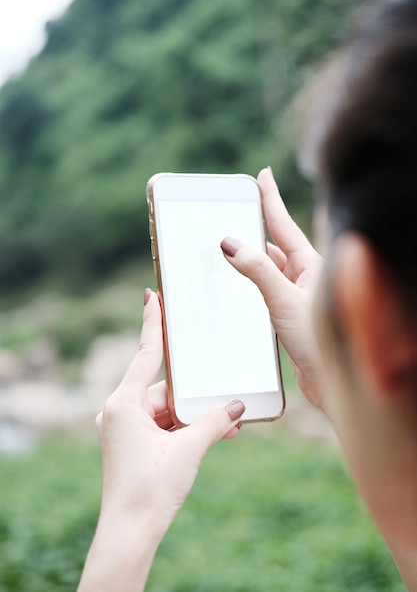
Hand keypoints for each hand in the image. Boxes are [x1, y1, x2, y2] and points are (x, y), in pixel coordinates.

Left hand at [78, 290, 243, 590]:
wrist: (131, 531)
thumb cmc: (152, 488)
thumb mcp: (189, 448)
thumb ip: (214, 421)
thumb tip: (237, 406)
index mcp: (123, 403)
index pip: (144, 353)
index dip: (151, 322)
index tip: (153, 295)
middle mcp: (119, 410)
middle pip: (164, 389)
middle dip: (194, 394)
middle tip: (221, 390)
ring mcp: (123, 429)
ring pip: (165, 410)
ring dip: (192, 416)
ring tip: (225, 424)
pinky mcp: (130, 444)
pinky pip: (162, 426)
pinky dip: (183, 428)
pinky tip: (210, 435)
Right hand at [221, 167, 322, 407]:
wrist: (334, 383)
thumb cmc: (319, 342)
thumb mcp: (284, 301)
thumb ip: (258, 271)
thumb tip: (230, 243)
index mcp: (309, 264)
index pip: (284, 223)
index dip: (270, 198)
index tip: (261, 175)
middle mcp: (303, 277)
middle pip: (272, 246)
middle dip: (252, 230)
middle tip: (232, 213)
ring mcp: (295, 296)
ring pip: (266, 271)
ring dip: (247, 263)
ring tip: (223, 251)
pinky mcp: (288, 317)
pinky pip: (264, 293)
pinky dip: (248, 288)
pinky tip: (234, 290)